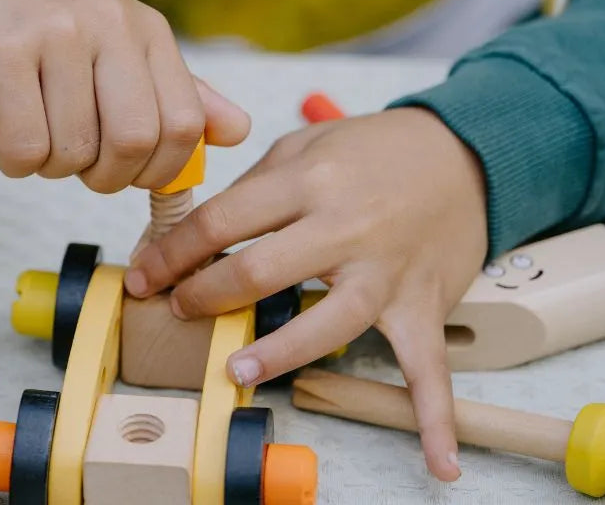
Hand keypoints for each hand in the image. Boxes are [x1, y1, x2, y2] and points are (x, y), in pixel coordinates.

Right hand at [0, 0, 249, 189]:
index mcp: (144, 28)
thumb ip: (177, 89)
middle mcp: (108, 26)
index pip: (185, 123)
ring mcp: (54, 36)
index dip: (160, 169)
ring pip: (75, 152)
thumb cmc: (32, 16)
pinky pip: (25, 148)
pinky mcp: (0, 54)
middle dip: (107, 177)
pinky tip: (7, 134)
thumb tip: (239, 131)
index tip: (129, 172)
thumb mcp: (113, 43)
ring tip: (36, 133)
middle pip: (136, 142)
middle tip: (78, 164)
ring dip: (53, 167)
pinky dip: (17, 163)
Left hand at [123, 108, 487, 481]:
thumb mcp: (305, 143)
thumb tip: (205, 229)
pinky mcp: (423, 302)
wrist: (458, 154)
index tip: (146, 274)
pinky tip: (438, 461)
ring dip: (280, 352)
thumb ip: (257, 184)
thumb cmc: (372, 148)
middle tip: (176, 309)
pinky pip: (430, 366)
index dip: (174, 251)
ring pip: (329, 321)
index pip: (224, 220)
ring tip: (237, 371)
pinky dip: (435, 416)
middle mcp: (345, 225)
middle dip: (206, 295)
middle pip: (260, 269)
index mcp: (309, 179)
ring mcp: (386, 270)